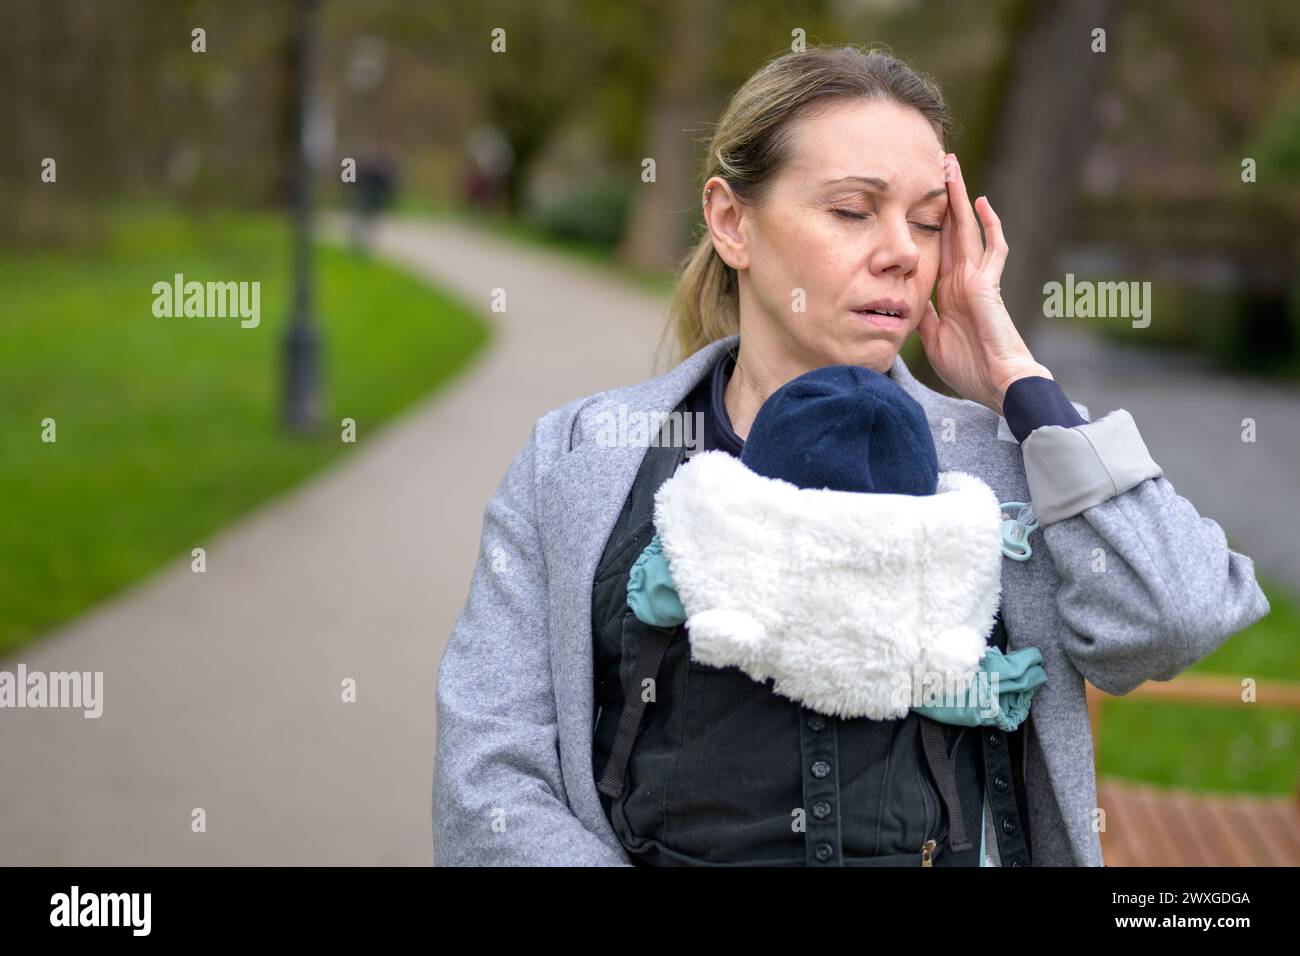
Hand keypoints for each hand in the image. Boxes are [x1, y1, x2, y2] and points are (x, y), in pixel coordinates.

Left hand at [916, 153, 1050, 415]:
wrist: (997, 383)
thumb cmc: (969, 368)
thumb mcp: (931, 338)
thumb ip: (921, 315)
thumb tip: (905, 300)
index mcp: (947, 292)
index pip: (935, 248)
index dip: (926, 223)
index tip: (913, 200)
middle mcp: (962, 279)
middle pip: (950, 229)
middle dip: (941, 199)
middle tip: (934, 165)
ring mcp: (978, 279)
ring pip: (968, 229)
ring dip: (959, 198)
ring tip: (950, 167)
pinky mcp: (989, 284)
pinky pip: (994, 248)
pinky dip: (990, 225)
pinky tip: (980, 201)